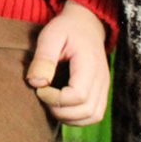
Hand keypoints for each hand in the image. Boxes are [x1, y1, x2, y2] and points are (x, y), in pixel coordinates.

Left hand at [26, 2, 108, 124]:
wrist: (86, 24)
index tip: (40, 88)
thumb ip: (44, 58)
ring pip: (93, 116)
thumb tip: (36, 83)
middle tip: (43, 96)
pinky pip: (94, 114)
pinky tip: (61, 106)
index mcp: (90, 64)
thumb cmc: (67, 29)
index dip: (56, 99)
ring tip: (51, 103)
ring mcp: (104, 87)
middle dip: (60, 111)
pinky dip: (77, 117)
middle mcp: (102, 79)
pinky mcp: (101, 92)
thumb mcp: (51, 35)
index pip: (78, 96)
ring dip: (69, 117)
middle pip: (87, 111)